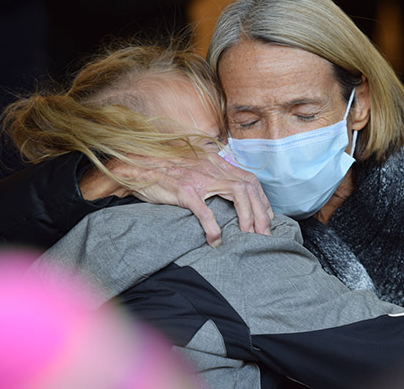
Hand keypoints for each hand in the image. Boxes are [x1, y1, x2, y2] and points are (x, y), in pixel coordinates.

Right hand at [106, 152, 272, 245]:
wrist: (136, 168)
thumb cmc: (165, 173)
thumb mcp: (194, 170)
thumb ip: (212, 177)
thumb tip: (230, 196)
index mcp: (215, 162)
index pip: (250, 179)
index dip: (262, 199)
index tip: (267, 217)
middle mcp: (211, 167)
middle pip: (249, 187)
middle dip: (261, 212)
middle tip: (264, 234)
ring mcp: (199, 178)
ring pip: (237, 194)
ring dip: (247, 217)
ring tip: (248, 236)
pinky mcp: (184, 190)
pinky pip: (206, 211)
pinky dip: (214, 228)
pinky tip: (216, 241)